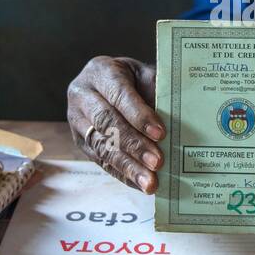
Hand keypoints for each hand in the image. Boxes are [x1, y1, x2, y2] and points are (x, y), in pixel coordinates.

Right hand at [66, 56, 164, 193]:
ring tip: (149, 181)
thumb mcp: (145, 74)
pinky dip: (122, 174)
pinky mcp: (79, 141)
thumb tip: (177, 118)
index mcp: (100, 71)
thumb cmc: (133, 79)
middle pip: (107, 122)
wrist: (109, 83)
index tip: (160, 134)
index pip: (119, 94)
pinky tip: (140, 184)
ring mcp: (77, 120)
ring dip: (127, 166)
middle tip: (157, 163)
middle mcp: (82, 95)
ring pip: (101, 146)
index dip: (139, 115)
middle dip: (134, 145)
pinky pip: (100, 161)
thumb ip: (157, 90)